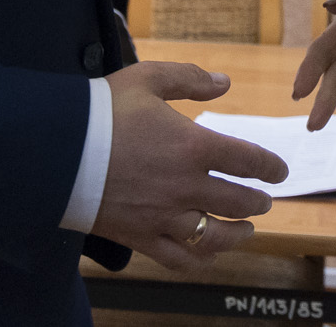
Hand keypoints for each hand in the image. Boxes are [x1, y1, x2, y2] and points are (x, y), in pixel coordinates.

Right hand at [91, 61, 288, 270]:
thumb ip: (189, 78)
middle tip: (264, 201)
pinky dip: (199, 258)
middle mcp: (186, 186)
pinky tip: (207, 254)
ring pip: (215, 236)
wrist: (56, 151)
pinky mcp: (140, 237)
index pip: (248, 161)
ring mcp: (164, 216)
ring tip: (248, 231)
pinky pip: (179, 258)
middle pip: (237, 202)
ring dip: (238, 234)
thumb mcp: (147, 78)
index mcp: (193, 147)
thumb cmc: (101, 111)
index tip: (279, 171)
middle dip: (257, 202)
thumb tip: (225, 83)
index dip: (270, 167)